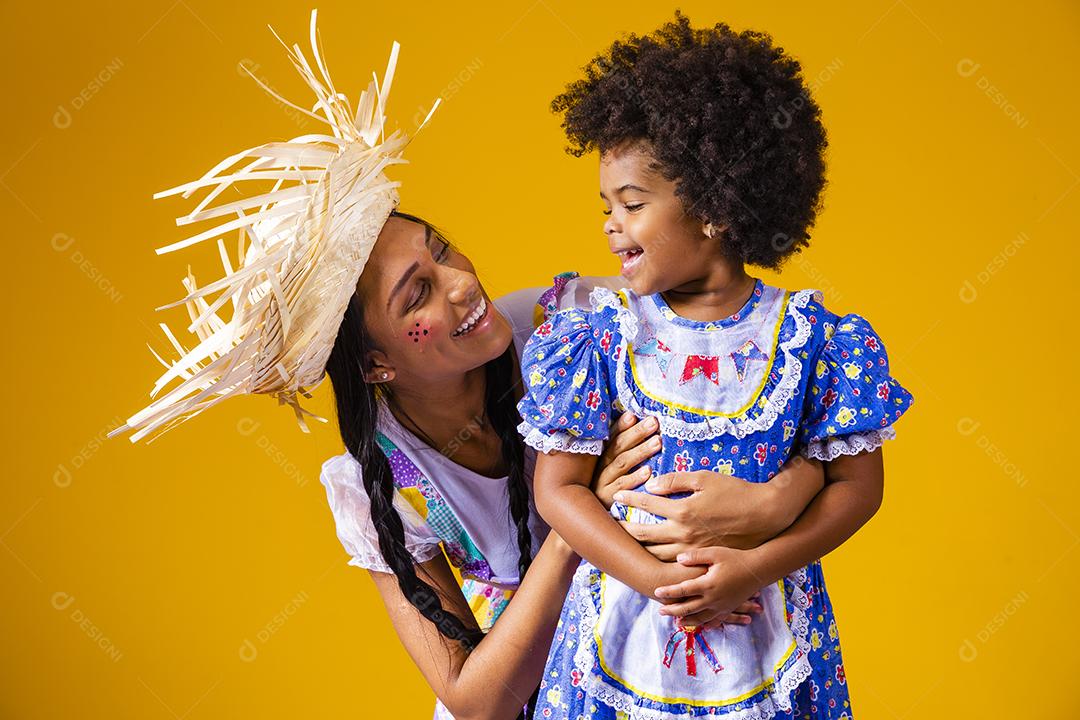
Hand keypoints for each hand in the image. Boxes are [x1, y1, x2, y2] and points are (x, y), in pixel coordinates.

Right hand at [592, 413, 661, 508]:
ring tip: (657, 442)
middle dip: (637, 434)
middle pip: (618, 448)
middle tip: (653, 423)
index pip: (611, 437)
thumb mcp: (611, 469)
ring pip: (621, 464)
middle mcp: (600, 468)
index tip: (634, 415)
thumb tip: (634, 421)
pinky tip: (648, 472)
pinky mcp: (608, 500)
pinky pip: (623, 488)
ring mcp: (602, 484)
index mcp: (601, 458)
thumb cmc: (609, 490)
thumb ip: (622, 450)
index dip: (621, 426)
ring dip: (640, 452)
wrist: (591, 521)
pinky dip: (635, 479)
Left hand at [615, 470, 788, 553]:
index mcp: (683, 510)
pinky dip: (657, 564)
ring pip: (656, 555)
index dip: (629, 498)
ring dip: (637, 549)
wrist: (765, 516)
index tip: (617, 497)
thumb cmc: (735, 492)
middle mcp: (684, 534)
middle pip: (644, 534)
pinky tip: (650, 560)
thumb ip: (675, 481)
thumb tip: (651, 484)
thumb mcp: (705, 478)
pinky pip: (673, 567)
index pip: (647, 503)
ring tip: (625, 544)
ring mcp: (692, 551)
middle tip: (611, 526)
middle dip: (625, 529)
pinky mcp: (702, 561)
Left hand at [654, 546, 764, 628]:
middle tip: (660, 611)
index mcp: (708, 584)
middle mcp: (713, 598)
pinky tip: (702, 627)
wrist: (758, 570)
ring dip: (688, 621)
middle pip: (688, 608)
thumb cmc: (735, 558)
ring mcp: (722, 606)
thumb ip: (695, 556)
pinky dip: (707, 624)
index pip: (683, 590)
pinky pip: (717, 620)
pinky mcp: (729, 608)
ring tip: (677, 623)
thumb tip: (678, 559)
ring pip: (701, 617)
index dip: (669, 591)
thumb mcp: (714, 553)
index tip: (656, 592)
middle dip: (673, 610)